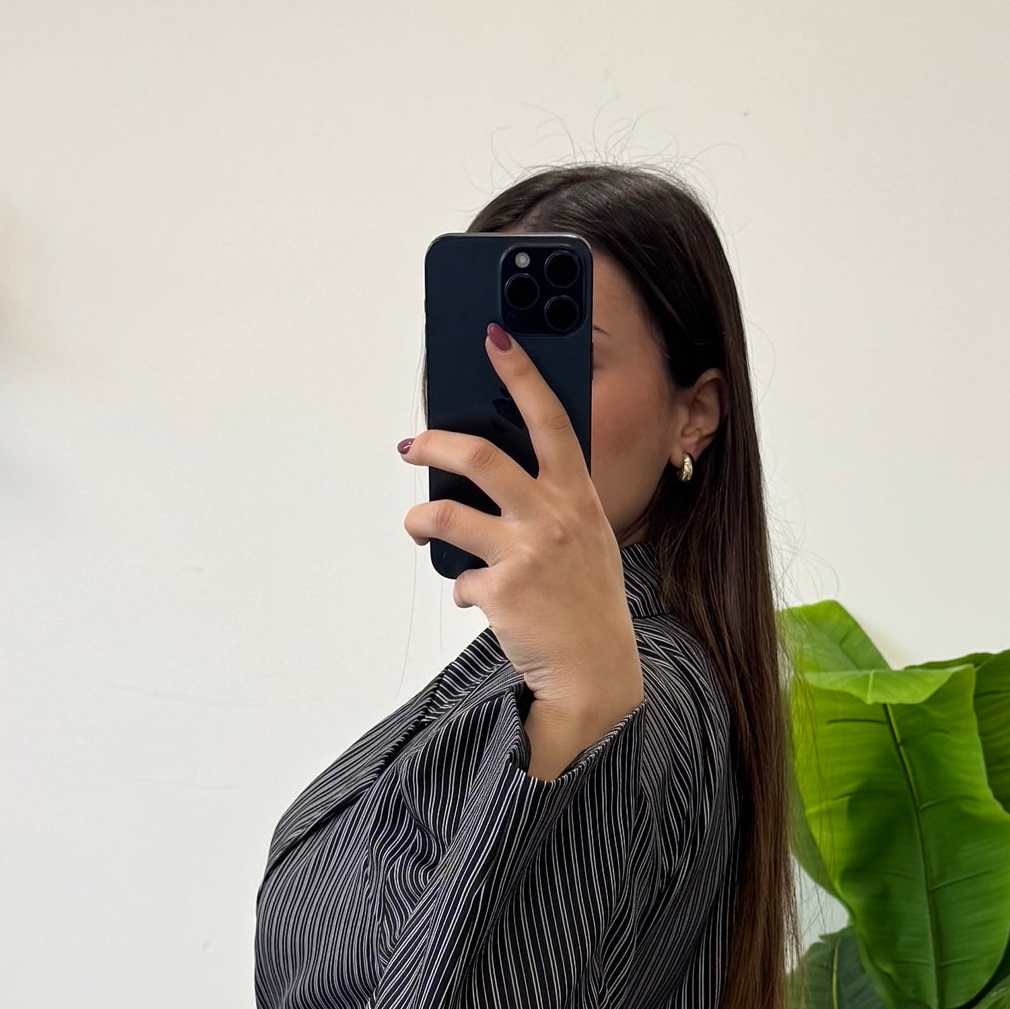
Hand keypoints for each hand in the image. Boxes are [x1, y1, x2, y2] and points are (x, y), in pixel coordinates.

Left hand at [399, 327, 643, 751]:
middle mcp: (553, 517)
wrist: (596, 673)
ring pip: (446, 515)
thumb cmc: (589, 602)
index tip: (495, 336)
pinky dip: (460, 587)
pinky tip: (474, 598)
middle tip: (413, 446)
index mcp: (578, 496)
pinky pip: (457, 578)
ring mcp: (525, 554)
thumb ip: (555, 503)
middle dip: (434, 444)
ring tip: (416, 525)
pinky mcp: (499, 591)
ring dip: (420, 519)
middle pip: (479, 457)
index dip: (521, 372)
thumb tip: (496, 476)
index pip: (550, 418)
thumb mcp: (589, 539)